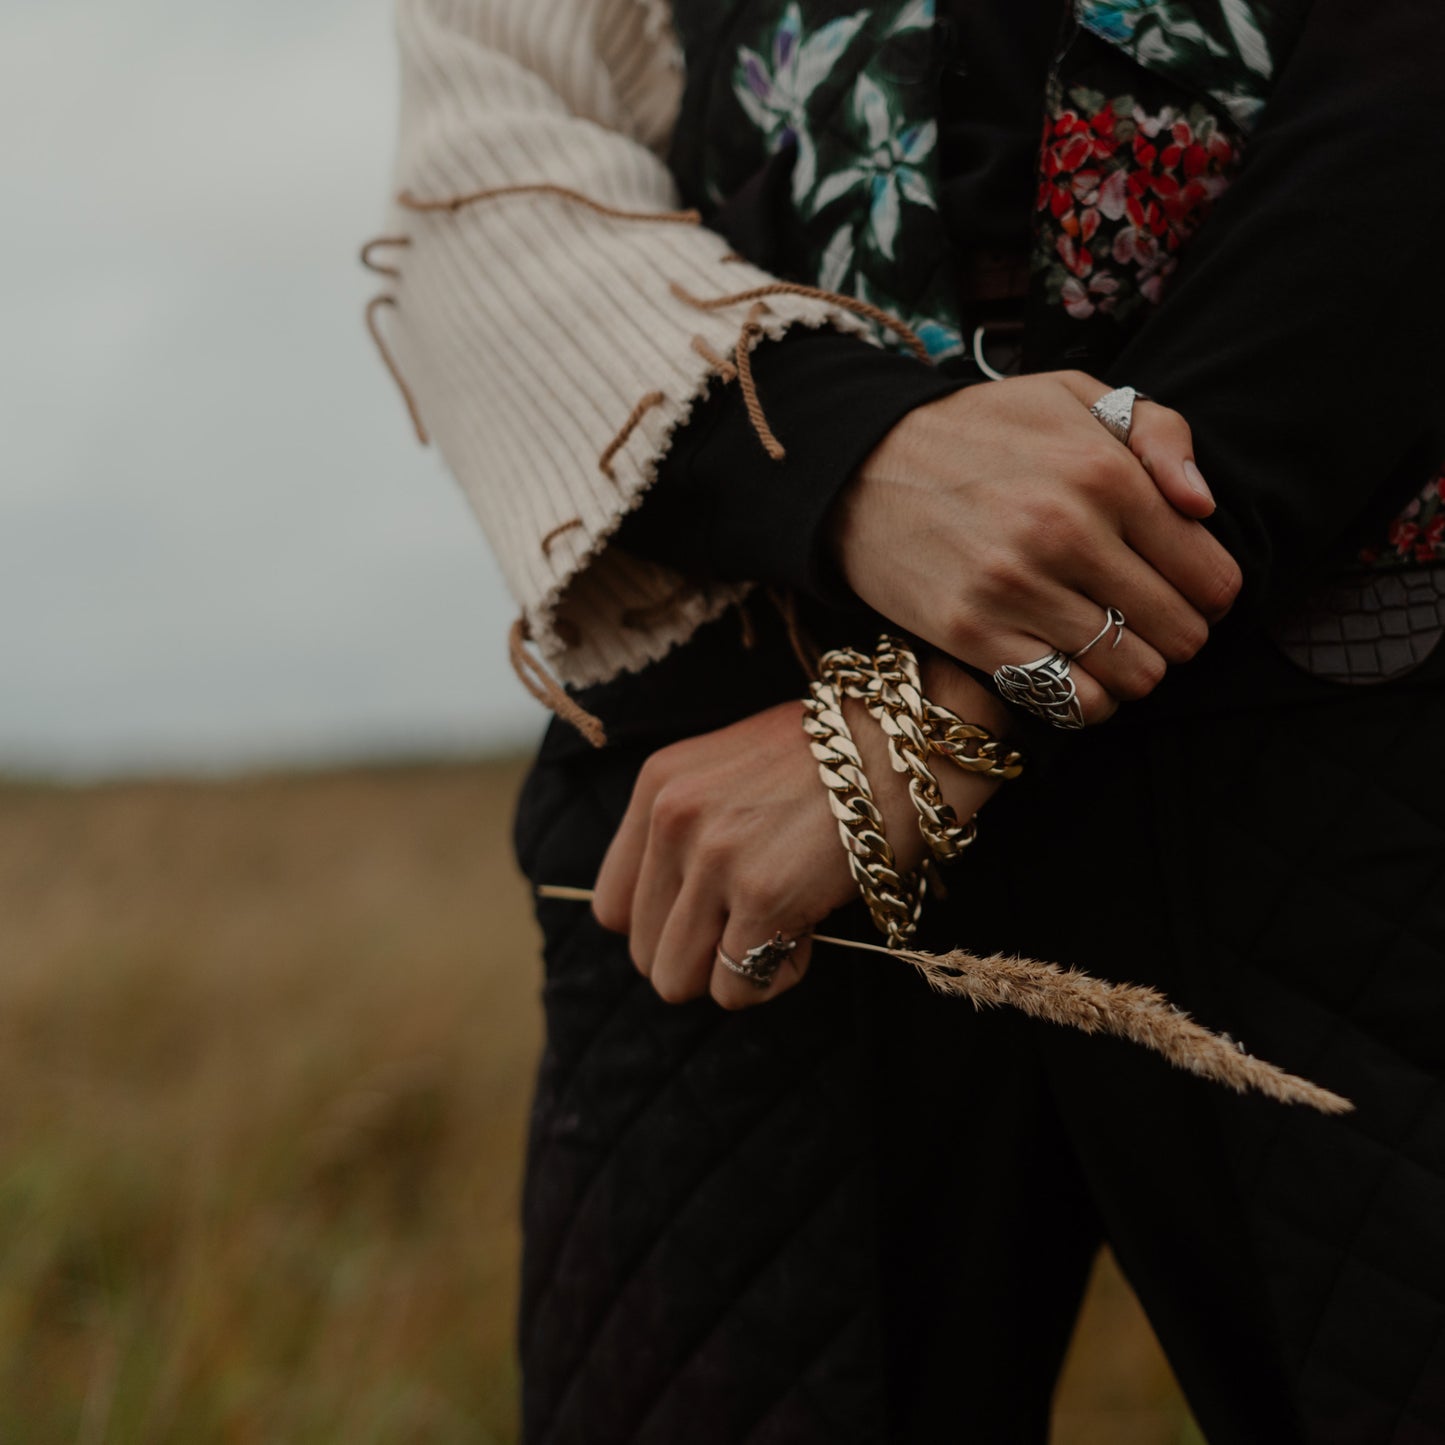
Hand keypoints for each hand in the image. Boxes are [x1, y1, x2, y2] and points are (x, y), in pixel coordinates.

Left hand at [592, 660, 1006, 1008]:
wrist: (908, 740)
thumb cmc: (836, 758)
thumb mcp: (732, 770)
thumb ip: (691, 829)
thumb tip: (676, 913)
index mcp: (658, 786)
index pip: (611, 905)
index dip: (664, 925)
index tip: (715, 912)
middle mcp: (672, 819)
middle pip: (643, 951)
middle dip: (701, 954)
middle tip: (761, 920)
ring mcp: (713, 857)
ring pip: (677, 980)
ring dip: (733, 971)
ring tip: (784, 926)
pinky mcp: (762, 895)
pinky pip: (737, 986)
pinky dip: (775, 977)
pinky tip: (809, 932)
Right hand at [829, 371, 1242, 722]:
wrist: (858, 468)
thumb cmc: (975, 432)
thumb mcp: (1069, 394)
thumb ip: (1157, 431)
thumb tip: (1202, 506)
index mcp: (1102, 471)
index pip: (1210, 573)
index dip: (1210, 590)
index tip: (1187, 590)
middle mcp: (1066, 533)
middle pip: (1180, 632)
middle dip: (1176, 633)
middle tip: (1144, 619)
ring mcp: (1016, 590)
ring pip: (1133, 674)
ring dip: (1133, 668)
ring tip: (1108, 645)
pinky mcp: (973, 635)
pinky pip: (1070, 700)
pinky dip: (1087, 698)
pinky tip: (1073, 671)